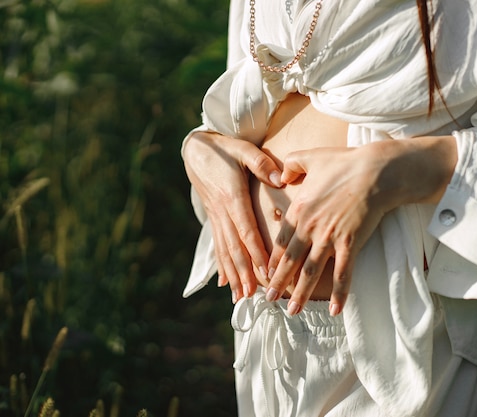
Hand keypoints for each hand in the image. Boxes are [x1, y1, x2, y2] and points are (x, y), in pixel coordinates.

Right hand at [182, 131, 282, 302]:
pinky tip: (224, 284)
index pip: (246, 230)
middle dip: (245, 272)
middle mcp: (222, 212)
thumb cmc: (225, 148)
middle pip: (235, 247)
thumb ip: (261, 164)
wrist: (196, 150)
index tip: (266, 271)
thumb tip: (279, 179)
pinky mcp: (213, 218)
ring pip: (225, 250)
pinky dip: (222, 266)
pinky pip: (218, 246)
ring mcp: (216, 217)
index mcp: (232, 197)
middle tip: (253, 295)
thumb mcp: (243, 149)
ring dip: (233, 275)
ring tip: (240, 297)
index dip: (256, 252)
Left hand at [265, 146, 389, 315]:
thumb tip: (281, 175)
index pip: (280, 241)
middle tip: (270, 300)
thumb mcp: (311, 157)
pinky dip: (340, 293)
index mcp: (298, 210)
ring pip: (312, 272)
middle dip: (279, 283)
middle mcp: (310, 228)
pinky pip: (343, 273)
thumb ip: (291, 165)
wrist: (376, 171)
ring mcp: (330, 238)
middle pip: (290, 261)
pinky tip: (335, 310)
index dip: (272, 261)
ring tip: (293, 311)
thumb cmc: (345, 163)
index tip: (265, 275)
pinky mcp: (351, 243)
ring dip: (301, 293)